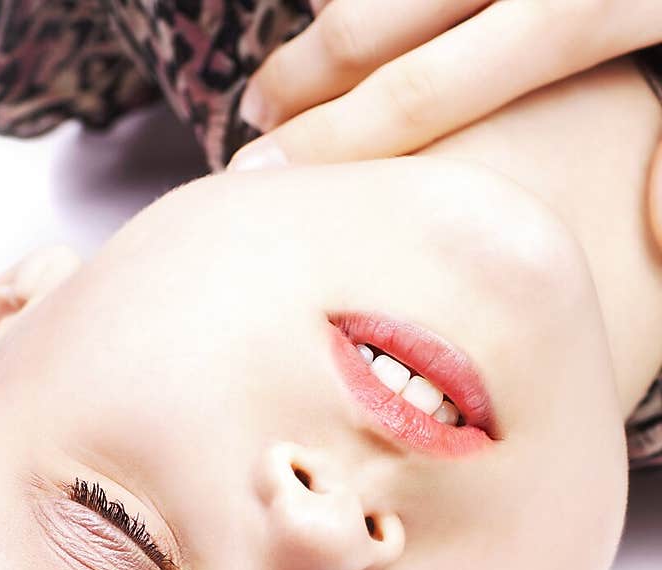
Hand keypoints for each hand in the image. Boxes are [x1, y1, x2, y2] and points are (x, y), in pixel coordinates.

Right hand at [228, 0, 661, 170]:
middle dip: (302, 80)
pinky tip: (341, 8)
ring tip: (293, 70)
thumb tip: (659, 239)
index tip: (260, 183)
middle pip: (373, 22)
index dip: (334, 146)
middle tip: (255, 128)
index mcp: (577, 8)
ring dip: (328, 19)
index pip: (423, 94)